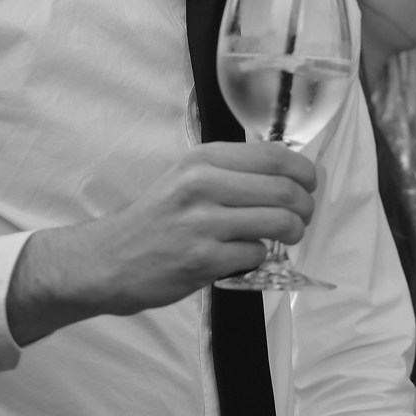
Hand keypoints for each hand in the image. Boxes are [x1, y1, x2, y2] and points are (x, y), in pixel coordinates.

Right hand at [6, 142, 316, 345]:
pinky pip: (256, 254)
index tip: (309, 183)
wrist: (106, 260)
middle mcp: (203, 185)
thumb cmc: (157, 218)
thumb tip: (289, 175)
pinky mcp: (202, 259)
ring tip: (288, 236)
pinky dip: (261, 256)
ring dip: (293, 231)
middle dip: (305, 206)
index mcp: (203, 159)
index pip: (275, 155)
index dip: (304, 171)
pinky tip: (248, 255)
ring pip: (278, 221)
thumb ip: (233, 172)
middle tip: (303, 215)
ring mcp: (202, 223)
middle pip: (284, 189)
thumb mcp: (188, 177)